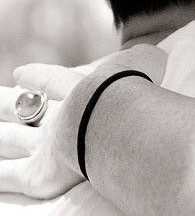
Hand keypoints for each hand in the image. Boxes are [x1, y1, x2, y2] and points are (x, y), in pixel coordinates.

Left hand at [0, 45, 165, 198]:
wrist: (121, 114)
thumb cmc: (136, 88)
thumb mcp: (145, 61)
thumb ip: (143, 58)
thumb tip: (147, 51)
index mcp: (78, 87)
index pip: (52, 80)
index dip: (36, 77)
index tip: (19, 73)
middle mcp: (57, 115)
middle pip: (25, 107)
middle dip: (7, 103)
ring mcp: (46, 145)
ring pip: (10, 140)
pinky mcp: (39, 175)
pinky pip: (10, 177)